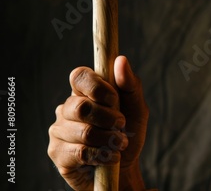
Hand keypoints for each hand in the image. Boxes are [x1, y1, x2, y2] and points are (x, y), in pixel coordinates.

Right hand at [48, 56, 148, 189]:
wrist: (124, 167)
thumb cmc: (128, 132)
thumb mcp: (137, 108)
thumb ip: (130, 85)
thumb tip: (121, 60)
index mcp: (84, 92)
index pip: (79, 76)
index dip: (97, 87)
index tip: (114, 100)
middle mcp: (67, 108)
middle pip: (81, 106)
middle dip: (109, 118)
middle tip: (121, 125)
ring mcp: (59, 130)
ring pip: (83, 131)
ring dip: (110, 139)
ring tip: (120, 144)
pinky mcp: (57, 153)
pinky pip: (80, 152)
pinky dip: (102, 155)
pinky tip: (110, 156)